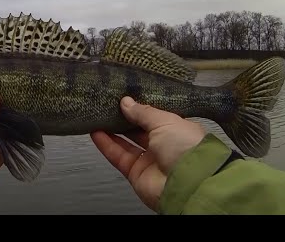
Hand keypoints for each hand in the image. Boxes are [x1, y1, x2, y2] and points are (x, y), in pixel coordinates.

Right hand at [91, 96, 204, 211]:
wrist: (187, 184)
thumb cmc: (188, 150)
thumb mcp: (165, 121)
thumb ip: (143, 111)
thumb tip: (127, 102)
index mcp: (177, 130)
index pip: (155, 117)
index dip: (140, 108)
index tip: (125, 99)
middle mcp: (164, 146)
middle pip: (138, 130)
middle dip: (124, 119)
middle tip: (109, 106)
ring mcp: (150, 161)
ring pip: (126, 143)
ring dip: (111, 131)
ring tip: (98, 117)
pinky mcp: (136, 173)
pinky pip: (118, 156)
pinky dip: (106, 145)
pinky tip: (96, 133)